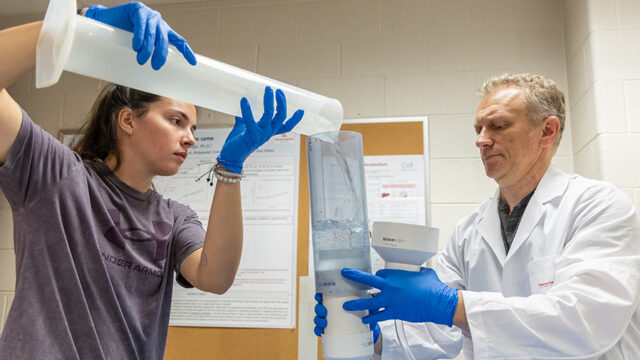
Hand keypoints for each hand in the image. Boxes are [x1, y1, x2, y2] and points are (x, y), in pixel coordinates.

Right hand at [85, 2, 196, 69]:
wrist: (103, 22)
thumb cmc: (122, 37)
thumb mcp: (139, 48)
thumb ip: (147, 56)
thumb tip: (152, 78)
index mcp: (163, 31)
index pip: (178, 41)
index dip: (186, 52)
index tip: (193, 63)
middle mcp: (159, 23)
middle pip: (164, 40)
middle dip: (160, 55)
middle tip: (154, 66)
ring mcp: (149, 15)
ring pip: (152, 33)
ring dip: (148, 48)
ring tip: (141, 58)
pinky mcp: (137, 9)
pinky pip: (141, 23)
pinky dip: (140, 35)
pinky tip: (137, 45)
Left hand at [217, 86, 303, 172]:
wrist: (230, 157)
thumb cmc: (238, 144)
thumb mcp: (244, 128)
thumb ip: (244, 120)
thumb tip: (239, 112)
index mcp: (268, 132)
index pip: (287, 126)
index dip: (295, 119)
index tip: (301, 110)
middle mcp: (267, 133)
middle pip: (281, 117)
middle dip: (282, 103)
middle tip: (278, 90)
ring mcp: (260, 134)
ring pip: (270, 115)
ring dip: (269, 100)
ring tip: (268, 89)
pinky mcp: (250, 135)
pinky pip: (250, 120)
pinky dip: (247, 109)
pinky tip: (244, 100)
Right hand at [313, 293, 380, 342]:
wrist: (366, 326)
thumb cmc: (366, 312)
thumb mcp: (369, 306)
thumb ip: (371, 305)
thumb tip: (374, 306)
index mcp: (337, 300)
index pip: (324, 295)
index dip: (319, 295)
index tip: (319, 296)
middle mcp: (331, 309)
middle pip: (319, 306)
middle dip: (318, 309)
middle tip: (325, 312)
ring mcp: (329, 319)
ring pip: (318, 318)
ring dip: (318, 320)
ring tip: (325, 322)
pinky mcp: (329, 330)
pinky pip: (320, 330)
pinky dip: (318, 331)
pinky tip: (321, 332)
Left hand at [341, 267, 458, 326]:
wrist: (438, 302)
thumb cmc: (433, 287)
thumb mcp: (424, 273)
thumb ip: (417, 272)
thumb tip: (418, 271)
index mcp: (396, 275)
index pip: (379, 273)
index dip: (377, 277)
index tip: (377, 279)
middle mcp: (390, 286)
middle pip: (367, 280)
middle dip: (354, 276)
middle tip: (344, 273)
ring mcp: (390, 300)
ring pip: (368, 301)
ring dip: (356, 303)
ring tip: (345, 305)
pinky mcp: (394, 312)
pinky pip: (379, 315)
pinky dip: (371, 318)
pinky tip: (365, 320)